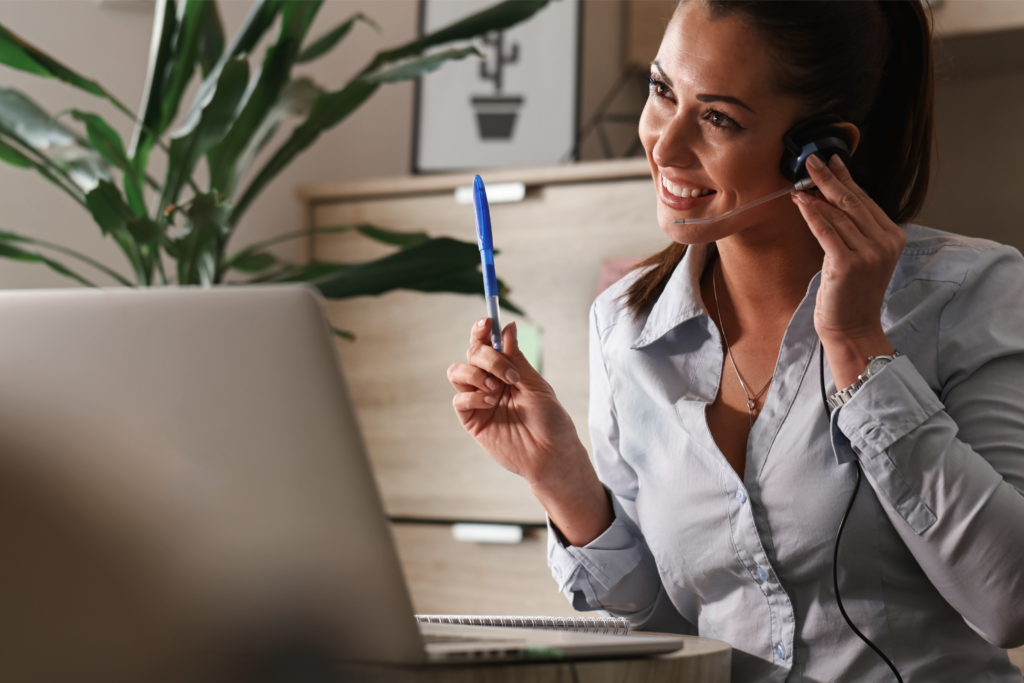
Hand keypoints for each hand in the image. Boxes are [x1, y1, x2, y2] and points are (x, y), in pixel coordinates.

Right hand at [448, 318, 611, 544]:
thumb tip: (507, 326)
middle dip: (486, 356)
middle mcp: (490, 381)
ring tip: (497, 390)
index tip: (487, 322)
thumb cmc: (550, 420)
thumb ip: (516, 358)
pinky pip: (459, 399)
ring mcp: (479, 399)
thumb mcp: (535, 384)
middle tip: (508, 372)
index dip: (483, 330)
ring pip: (457, 371)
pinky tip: (490, 403)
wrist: (551, 454)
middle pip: (472, 353)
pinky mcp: (472, 419)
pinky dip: (472, 395)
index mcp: (507, 370)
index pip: (488, 343)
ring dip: (476, 374)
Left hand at [792, 154, 903, 387]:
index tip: (832, 160)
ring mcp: (868, 253)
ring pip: (838, 215)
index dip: (846, 179)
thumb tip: (831, 198)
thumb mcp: (861, 257)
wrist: (853, 328)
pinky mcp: (847, 264)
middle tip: (812, 159)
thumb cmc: (852, 294)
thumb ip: (855, 230)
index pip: (866, 200)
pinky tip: (800, 201)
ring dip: (816, 195)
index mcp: (893, 237)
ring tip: (800, 180)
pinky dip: (812, 214)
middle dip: (830, 178)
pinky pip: (826, 231)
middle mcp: (885, 242)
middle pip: (853, 202)